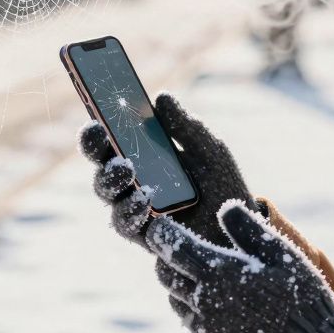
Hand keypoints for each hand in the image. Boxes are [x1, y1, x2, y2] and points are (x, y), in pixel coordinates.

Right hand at [77, 91, 260, 249]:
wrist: (240, 233)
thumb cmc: (222, 187)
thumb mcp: (209, 152)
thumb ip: (186, 127)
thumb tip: (161, 97)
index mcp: (143, 155)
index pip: (111, 136)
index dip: (98, 123)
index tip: (95, 110)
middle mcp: (132, 180)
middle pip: (100, 160)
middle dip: (93, 145)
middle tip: (100, 132)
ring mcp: (134, 207)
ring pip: (105, 191)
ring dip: (110, 177)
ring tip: (127, 170)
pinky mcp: (143, 235)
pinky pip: (124, 222)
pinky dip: (130, 210)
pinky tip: (143, 201)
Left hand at [147, 201, 333, 332]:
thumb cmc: (300, 298)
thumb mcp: (281, 254)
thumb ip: (248, 229)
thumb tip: (224, 208)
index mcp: (219, 272)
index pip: (172, 247)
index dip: (161, 234)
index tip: (159, 225)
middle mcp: (204, 301)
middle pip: (166, 274)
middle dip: (167, 259)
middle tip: (178, 250)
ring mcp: (205, 328)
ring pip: (176, 300)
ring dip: (183, 287)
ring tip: (204, 280)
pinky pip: (192, 325)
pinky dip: (198, 313)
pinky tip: (221, 309)